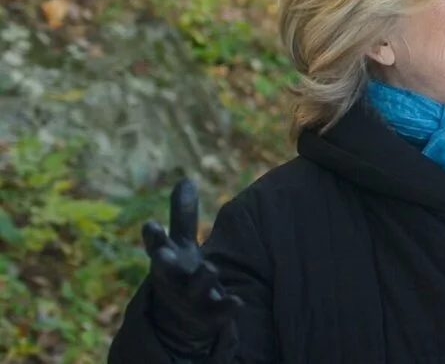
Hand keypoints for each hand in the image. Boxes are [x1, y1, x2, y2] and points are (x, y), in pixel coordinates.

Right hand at [140, 179, 241, 354]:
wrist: (183, 322)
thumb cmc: (182, 272)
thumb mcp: (182, 245)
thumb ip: (182, 215)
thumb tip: (185, 178)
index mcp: (167, 259)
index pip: (156, 245)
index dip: (153, 237)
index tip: (150, 224)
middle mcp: (175, 279)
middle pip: (166, 270)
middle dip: (163, 261)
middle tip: (160, 255)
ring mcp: (192, 299)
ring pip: (195, 289)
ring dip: (202, 279)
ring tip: (211, 268)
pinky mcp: (210, 315)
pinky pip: (219, 312)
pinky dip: (227, 307)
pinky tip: (238, 302)